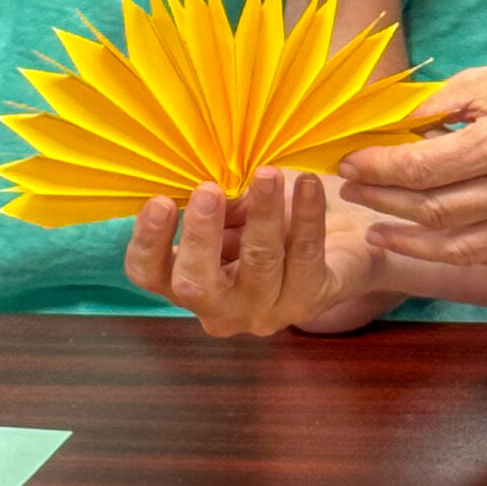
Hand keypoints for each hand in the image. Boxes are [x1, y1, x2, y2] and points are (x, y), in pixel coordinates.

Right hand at [124, 170, 384, 335]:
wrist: (338, 247)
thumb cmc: (268, 223)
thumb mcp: (234, 211)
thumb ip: (216, 204)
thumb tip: (210, 178)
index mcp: (188, 282)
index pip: (150, 274)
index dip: (148, 241)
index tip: (160, 200)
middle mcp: (221, 308)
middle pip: (196, 285)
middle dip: (201, 235)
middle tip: (209, 189)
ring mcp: (265, 311)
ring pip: (259, 266)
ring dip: (262, 215)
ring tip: (268, 174)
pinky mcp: (309, 300)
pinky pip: (305, 255)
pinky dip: (306, 215)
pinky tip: (308, 183)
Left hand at [337, 48, 486, 264]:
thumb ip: (441, 105)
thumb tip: (393, 129)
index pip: (422, 167)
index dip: (378, 169)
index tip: (350, 163)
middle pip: (433, 210)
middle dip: (384, 202)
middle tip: (354, 193)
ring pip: (458, 246)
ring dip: (409, 240)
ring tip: (377, 229)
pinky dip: (453, 250)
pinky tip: (426, 241)